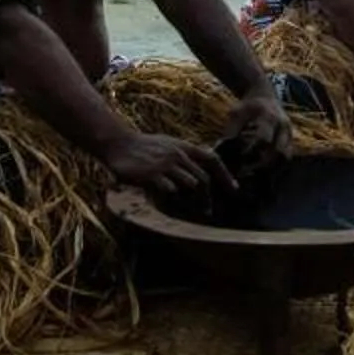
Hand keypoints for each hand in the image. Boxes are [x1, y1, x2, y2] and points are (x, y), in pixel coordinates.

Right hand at [102, 127, 236, 199]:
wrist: (119, 143)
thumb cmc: (144, 146)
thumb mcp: (168, 143)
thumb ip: (184, 154)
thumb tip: (199, 166)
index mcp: (184, 147)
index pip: (212, 159)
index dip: (226, 175)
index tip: (234, 189)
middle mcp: (178, 154)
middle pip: (203, 178)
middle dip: (208, 197)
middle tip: (208, 211)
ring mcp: (166, 164)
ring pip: (191, 183)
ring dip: (192, 198)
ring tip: (189, 210)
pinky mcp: (153, 174)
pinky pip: (170, 189)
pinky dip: (173, 196)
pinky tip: (168, 201)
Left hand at [218, 91, 293, 170]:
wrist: (264, 95)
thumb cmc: (247, 106)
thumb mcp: (236, 114)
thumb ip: (230, 132)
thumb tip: (218, 151)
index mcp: (269, 117)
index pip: (263, 139)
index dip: (251, 153)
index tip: (239, 163)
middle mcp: (283, 125)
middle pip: (277, 152)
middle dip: (261, 165)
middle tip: (245, 173)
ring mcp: (289, 133)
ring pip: (284, 157)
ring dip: (271, 169)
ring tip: (254, 175)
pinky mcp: (291, 140)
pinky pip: (286, 158)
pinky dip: (275, 167)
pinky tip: (261, 172)